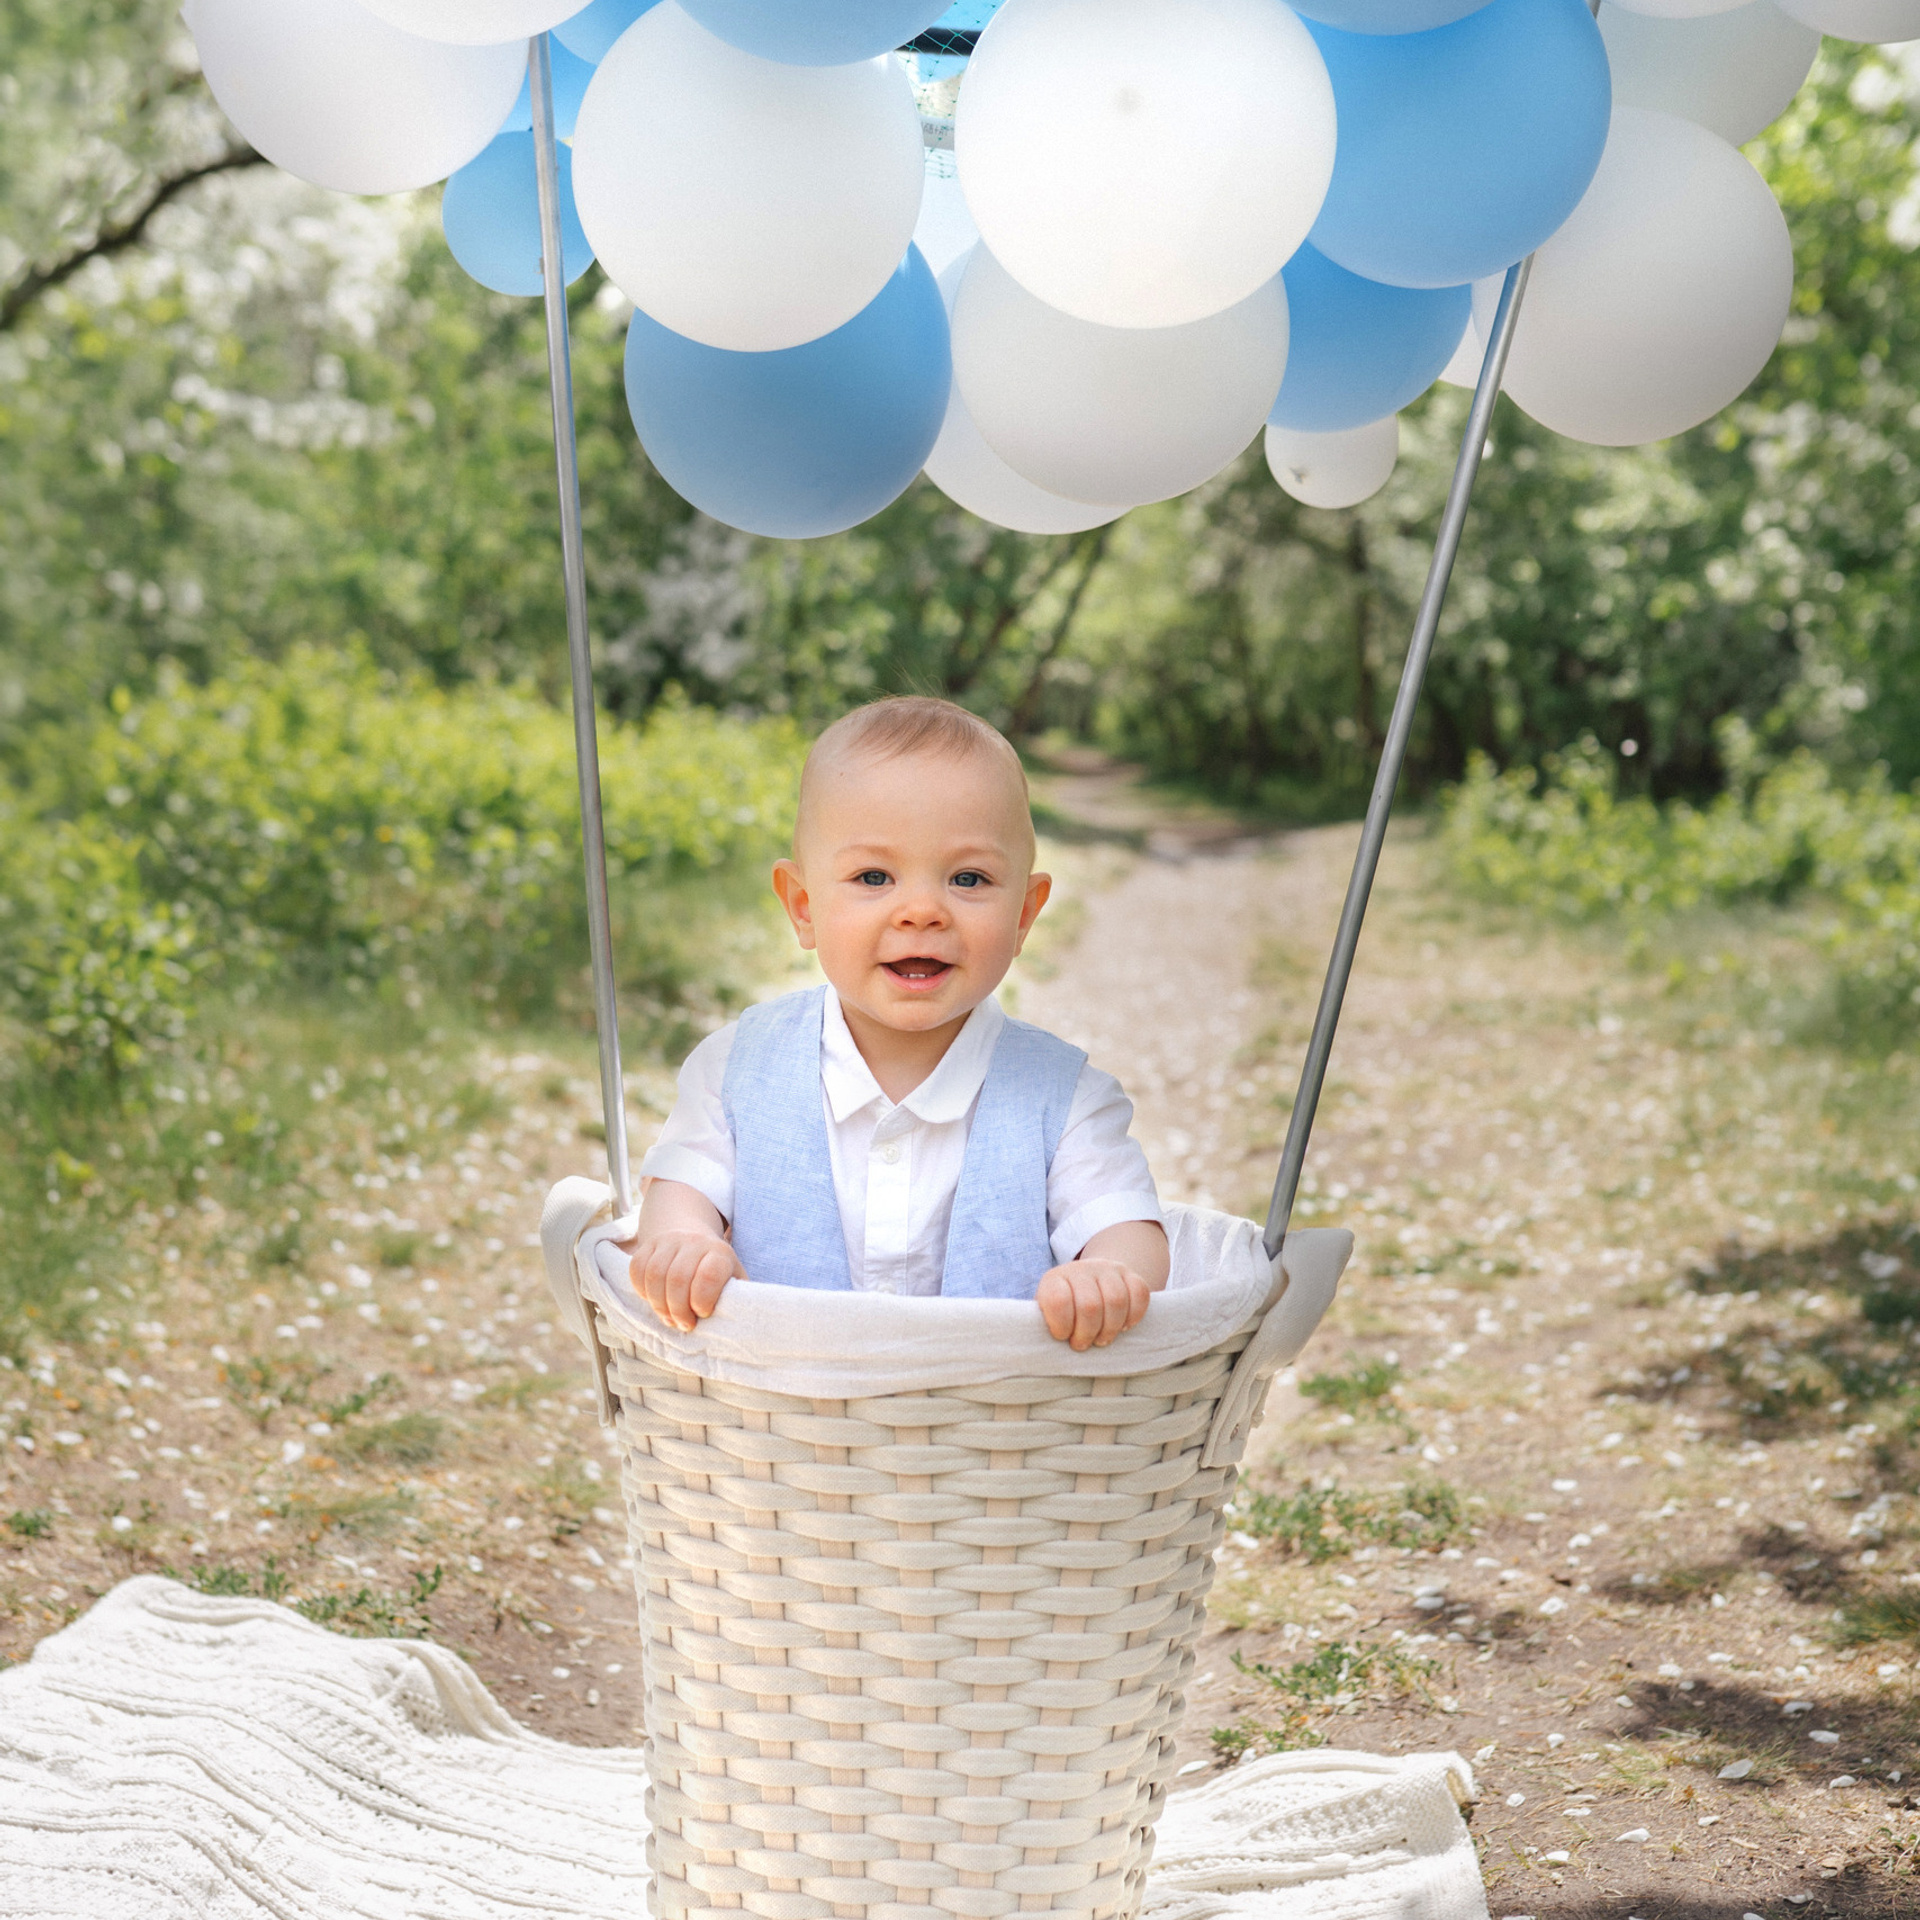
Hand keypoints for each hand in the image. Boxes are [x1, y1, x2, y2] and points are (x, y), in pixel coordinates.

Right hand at [630, 1230, 743, 1332]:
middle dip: (678, 1310)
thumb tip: (735, 1321)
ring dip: (659, 1304)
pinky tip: (653, 1300)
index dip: (703, 1300)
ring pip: (655, 1275)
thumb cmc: (716, 1270)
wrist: (694, 1238)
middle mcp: (694, 1242)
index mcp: (719, 1252)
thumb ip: (736, 1299)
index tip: (703, 1314)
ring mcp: (669, 1240)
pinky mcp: (649, 1244)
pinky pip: (637, 1269)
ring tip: (668, 1318)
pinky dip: (642, 1290)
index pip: (709, 1276)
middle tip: (684, 1324)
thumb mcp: (733, 1280)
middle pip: (678, 1278)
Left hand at [1036, 1259, 1150, 1351]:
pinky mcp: (1130, 1275)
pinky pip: (1140, 1294)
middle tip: (1082, 1344)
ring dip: (1110, 1329)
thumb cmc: (1064, 1310)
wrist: (1089, 1279)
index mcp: (1054, 1279)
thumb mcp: (1047, 1315)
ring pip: (1117, 1301)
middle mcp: (1080, 1269)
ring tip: (1102, 1339)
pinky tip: (1123, 1326)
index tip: (1061, 1337)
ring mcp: (1107, 1269)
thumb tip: (1039, 1351)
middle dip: (1087, 1333)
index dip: (1061, 1326)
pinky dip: (1134, 1316)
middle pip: (1090, 1306)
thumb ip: (1043, 1328)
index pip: (1058, 1300)